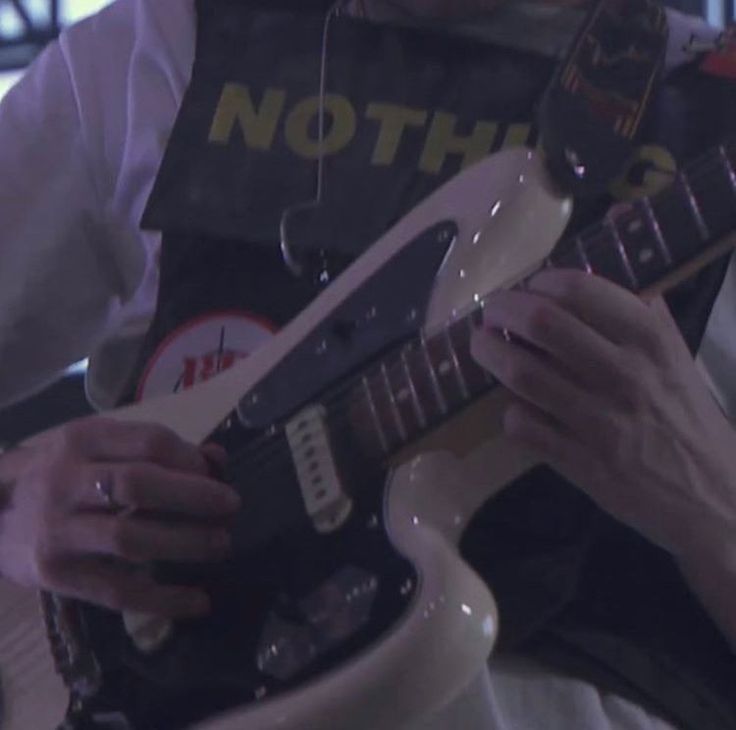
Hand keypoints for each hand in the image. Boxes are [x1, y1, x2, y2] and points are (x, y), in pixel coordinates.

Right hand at [0, 416, 239, 617]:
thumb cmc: (61, 473)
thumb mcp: (98, 445)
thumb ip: (154, 449)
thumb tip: (216, 459)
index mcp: (81, 439)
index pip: (147, 442)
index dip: (189, 458)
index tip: (216, 473)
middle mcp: (65, 481)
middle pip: (138, 485)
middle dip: (194, 497)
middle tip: (231, 507)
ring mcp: (58, 531)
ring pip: (130, 537)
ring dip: (185, 543)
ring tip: (222, 545)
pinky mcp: (56, 576)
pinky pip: (116, 591)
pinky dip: (162, 599)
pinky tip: (197, 601)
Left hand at [470, 268, 735, 564]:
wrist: (714, 495)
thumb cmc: (686, 416)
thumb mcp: (675, 356)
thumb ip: (639, 315)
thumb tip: (595, 274)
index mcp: (649, 340)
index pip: (579, 290)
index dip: (540, 282)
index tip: (529, 287)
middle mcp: (623, 374)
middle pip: (541, 324)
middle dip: (502, 310)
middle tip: (490, 313)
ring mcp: (599, 421)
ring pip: (523, 373)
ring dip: (490, 354)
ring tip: (482, 347)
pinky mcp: (581, 462)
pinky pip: (523, 425)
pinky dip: (510, 410)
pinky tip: (515, 405)